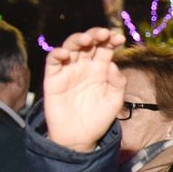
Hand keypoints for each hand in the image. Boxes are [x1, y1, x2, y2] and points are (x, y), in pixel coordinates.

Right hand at [43, 27, 126, 151]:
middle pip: (89, 43)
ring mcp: (68, 70)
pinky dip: (57, 54)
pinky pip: (53, 61)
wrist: (79, 137)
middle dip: (96, 35)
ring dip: (78, 39)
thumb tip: (112, 64)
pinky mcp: (53, 78)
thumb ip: (117, 83)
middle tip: (104, 33)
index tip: (120, 38)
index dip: (111, 40)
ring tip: (87, 39)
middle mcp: (84, 66)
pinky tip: (65, 54)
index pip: (106, 48)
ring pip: (71, 47)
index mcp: (101, 69)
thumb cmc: (98, 118)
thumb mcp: (114, 101)